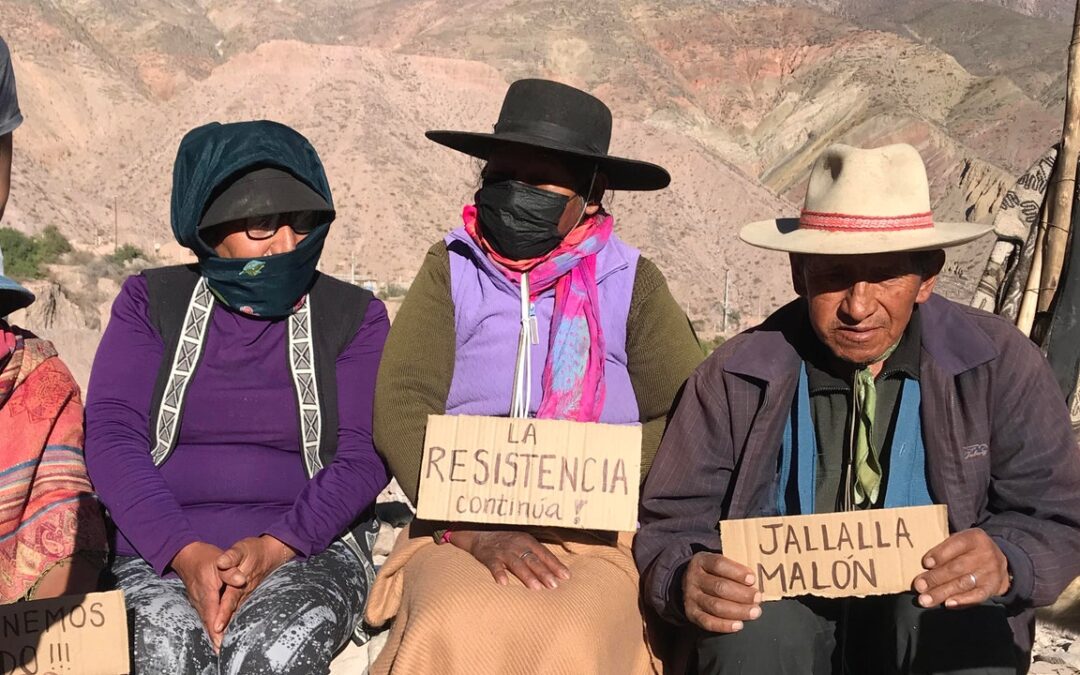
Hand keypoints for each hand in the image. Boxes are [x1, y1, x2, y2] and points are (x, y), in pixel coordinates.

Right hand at [171, 542, 226, 651]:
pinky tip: (216, 634)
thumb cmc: (206, 557)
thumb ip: (230, 571)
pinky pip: (205, 616)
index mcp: (206, 592)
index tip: (221, 641)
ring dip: (212, 634)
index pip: (212, 614)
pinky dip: (210, 626)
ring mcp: (197, 601)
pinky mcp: (198, 601)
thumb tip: (241, 580)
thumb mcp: (219, 560)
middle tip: (222, 651)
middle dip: (215, 637)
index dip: (217, 628)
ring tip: (220, 648)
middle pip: (208, 622)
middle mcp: (200, 600)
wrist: (187, 555)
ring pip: (205, 620)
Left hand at [213, 536, 295, 635]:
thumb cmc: (254, 550)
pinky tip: (229, 631)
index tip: (216, 627)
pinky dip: (234, 621)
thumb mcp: (242, 548)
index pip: (229, 599)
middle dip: (225, 628)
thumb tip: (221, 562)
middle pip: (233, 612)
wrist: (271, 552)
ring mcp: (247, 595)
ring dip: (229, 628)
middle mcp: (244, 592)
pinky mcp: (248, 596)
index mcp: (240, 582)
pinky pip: (239, 611)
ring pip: (237, 614)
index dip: (223, 613)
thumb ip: (231, 556)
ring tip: (221, 644)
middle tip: (218, 645)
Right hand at [448, 529, 570, 589]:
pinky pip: (494, 566)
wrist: (480, 535)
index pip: (544, 554)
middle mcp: (517, 544)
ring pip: (517, 564)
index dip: (555, 565)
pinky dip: (499, 573)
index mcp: (527, 541)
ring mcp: (503, 550)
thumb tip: (556, 574)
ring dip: (527, 576)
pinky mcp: (489, 556)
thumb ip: (536, 557)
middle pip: (533, 560)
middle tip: (554, 585)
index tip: (566, 576)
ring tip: (536, 588)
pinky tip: (503, 584)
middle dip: (544, 573)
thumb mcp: (523, 544)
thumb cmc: (507, 544)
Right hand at [683, 552, 761, 632]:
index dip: (737, 572)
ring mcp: (691, 597)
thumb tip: (756, 582)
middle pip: (719, 587)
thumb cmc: (712, 573)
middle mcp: (694, 579)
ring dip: (738, 611)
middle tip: (758, 598)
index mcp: (701, 561)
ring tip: (754, 612)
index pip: (719, 564)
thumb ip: (734, 569)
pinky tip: (739, 625)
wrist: (687, 583)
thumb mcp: (718, 563)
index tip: (752, 579)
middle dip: (742, 594)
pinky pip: (708, 622)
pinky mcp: (691, 613)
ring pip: (715, 606)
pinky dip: (724, 625)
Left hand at [912, 528, 1009, 608]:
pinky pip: (977, 596)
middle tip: (919, 586)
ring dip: (942, 592)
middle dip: (935, 578)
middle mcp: (985, 554)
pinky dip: (962, 601)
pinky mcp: (993, 588)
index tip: (925, 563)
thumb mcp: (960, 542)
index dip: (940, 554)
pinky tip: (948, 604)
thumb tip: (925, 566)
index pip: (956, 544)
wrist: (999, 562)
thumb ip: (945, 550)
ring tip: (925, 599)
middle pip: (957, 568)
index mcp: (974, 538)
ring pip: (963, 583)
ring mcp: (990, 572)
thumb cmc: (969, 551)